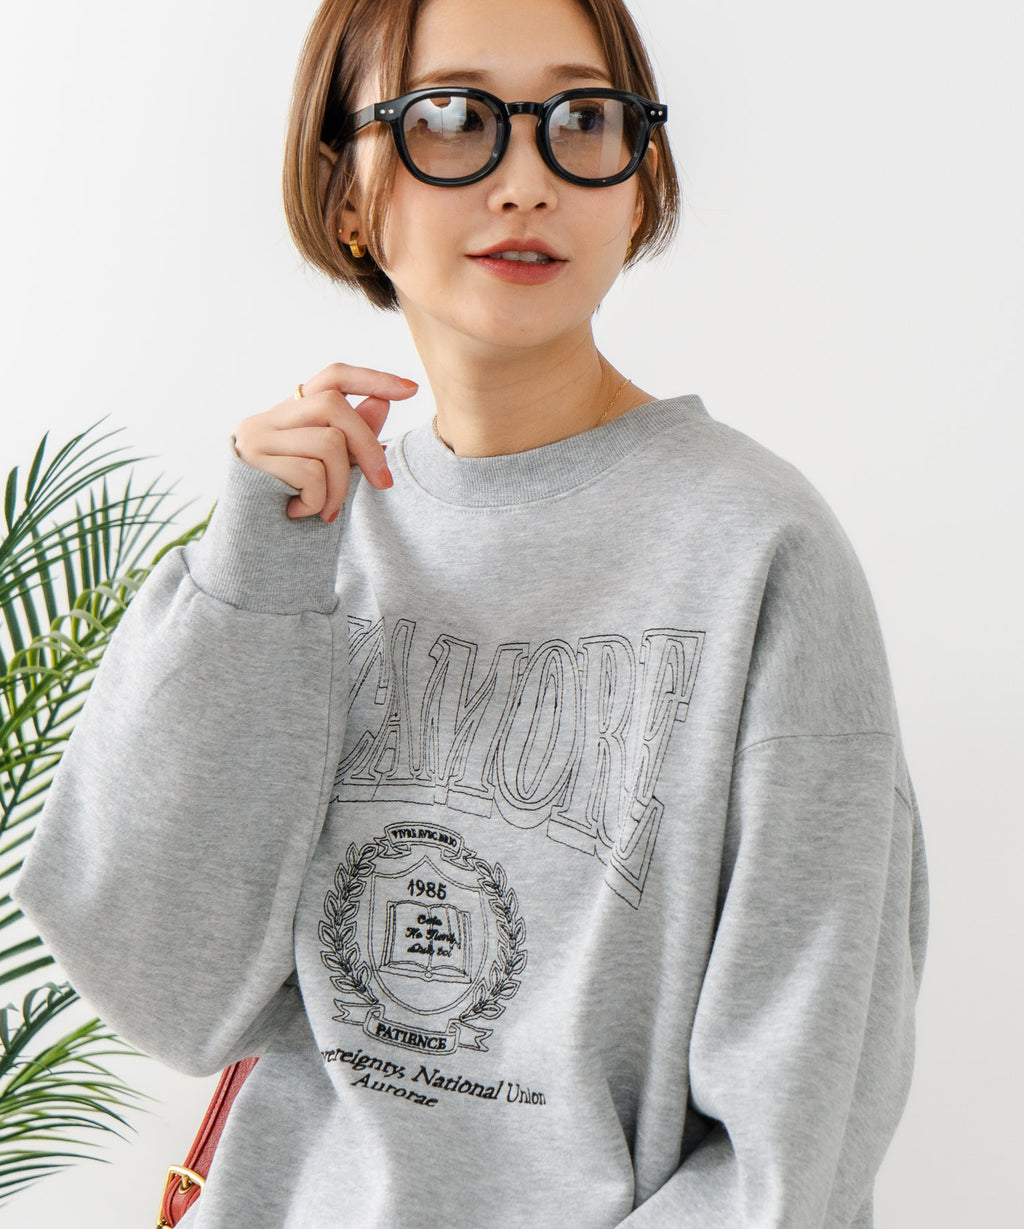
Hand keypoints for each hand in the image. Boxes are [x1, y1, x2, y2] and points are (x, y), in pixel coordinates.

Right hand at [233, 364, 417, 521]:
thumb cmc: (292, 506)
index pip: (332, 377)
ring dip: (341, 486)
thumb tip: (382, 402)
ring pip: (328, 443)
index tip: (410, 391)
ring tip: (328, 511)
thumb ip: (352, 438)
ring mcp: (257, 437)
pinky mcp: (252, 462)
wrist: (249, 546)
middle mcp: (268, 417)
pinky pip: (310, 472)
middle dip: (367, 446)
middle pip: (334, 406)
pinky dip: (319, 499)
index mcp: (290, 414)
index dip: (371, 378)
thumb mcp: (330, 470)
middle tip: (384, 484)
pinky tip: (301, 513)